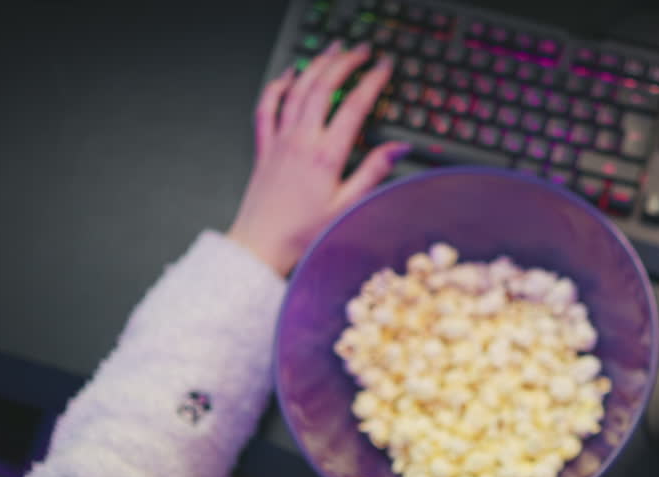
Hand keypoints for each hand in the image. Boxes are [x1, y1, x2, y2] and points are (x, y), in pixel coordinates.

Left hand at [228, 42, 408, 276]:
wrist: (261, 245)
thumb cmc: (302, 234)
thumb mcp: (348, 206)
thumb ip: (373, 172)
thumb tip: (397, 148)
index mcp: (325, 156)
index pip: (354, 106)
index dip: (372, 82)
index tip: (384, 68)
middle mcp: (300, 141)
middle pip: (323, 87)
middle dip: (345, 62)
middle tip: (361, 51)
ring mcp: (280, 141)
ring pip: (297, 90)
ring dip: (316, 64)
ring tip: (332, 49)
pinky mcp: (264, 148)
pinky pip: (267, 107)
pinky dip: (277, 86)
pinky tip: (287, 75)